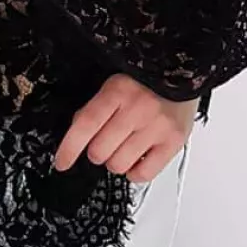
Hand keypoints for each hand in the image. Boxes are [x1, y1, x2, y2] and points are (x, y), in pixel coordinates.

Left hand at [52, 74, 196, 181]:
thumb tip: (76, 136)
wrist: (185, 72)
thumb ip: (96, 108)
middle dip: (97, 151)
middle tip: (106, 142)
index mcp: (118, 90)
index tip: (61, 163)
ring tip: (125, 147)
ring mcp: (157, 127)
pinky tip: (137, 157)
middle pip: (100, 150)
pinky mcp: (174, 142)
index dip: (69, 148)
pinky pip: (143, 174)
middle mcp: (138, 109)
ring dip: (116, 161)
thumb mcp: (116, 83)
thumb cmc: (147, 80)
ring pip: (119, 165)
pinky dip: (135, 172)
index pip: (86, 124)